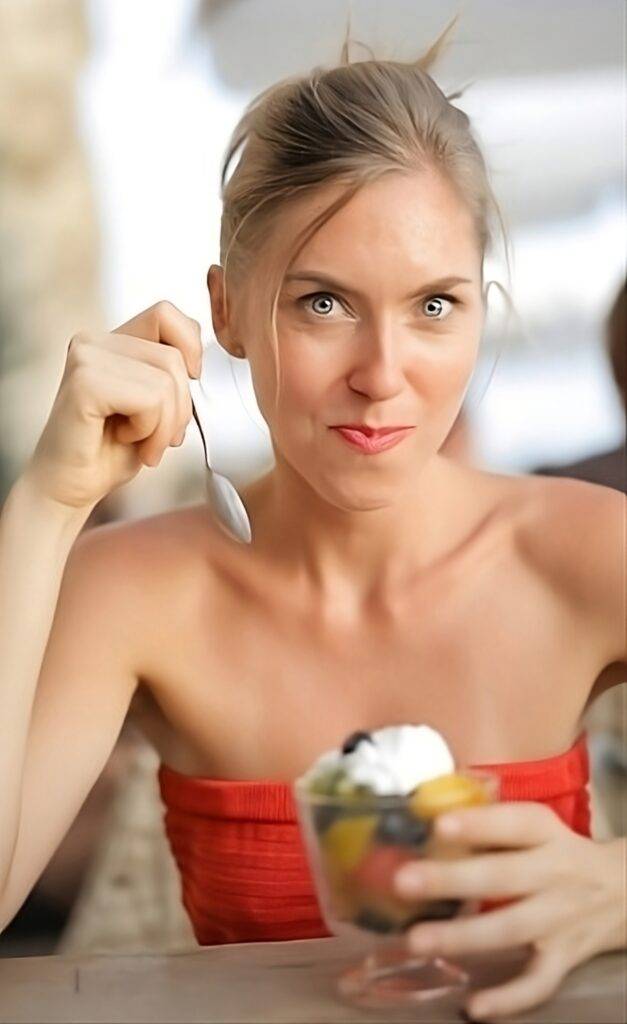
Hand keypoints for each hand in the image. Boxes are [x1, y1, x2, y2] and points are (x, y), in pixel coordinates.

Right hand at [24, 301, 202, 510]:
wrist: (70, 488)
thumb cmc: (110, 451)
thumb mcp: (154, 405)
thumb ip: (170, 374)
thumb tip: (201, 364)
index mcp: (112, 341)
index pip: (168, 314)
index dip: (190, 348)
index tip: (187, 383)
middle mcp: (94, 341)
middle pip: (174, 357)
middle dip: (179, 408)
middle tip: (157, 438)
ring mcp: (86, 357)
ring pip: (166, 381)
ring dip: (164, 426)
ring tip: (140, 442)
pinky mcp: (84, 382)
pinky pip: (150, 400)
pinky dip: (149, 430)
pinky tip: (125, 440)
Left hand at [393, 802, 625, 1020]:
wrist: (624, 892)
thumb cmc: (560, 853)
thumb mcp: (537, 827)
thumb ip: (491, 823)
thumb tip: (424, 814)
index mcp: (547, 834)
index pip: (516, 823)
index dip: (479, 824)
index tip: (439, 825)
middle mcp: (555, 874)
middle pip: (504, 876)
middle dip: (453, 880)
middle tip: (405, 880)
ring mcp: (561, 919)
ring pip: (512, 929)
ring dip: (463, 936)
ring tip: (417, 939)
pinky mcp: (566, 958)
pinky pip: (538, 983)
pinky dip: (508, 999)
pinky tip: (473, 1007)